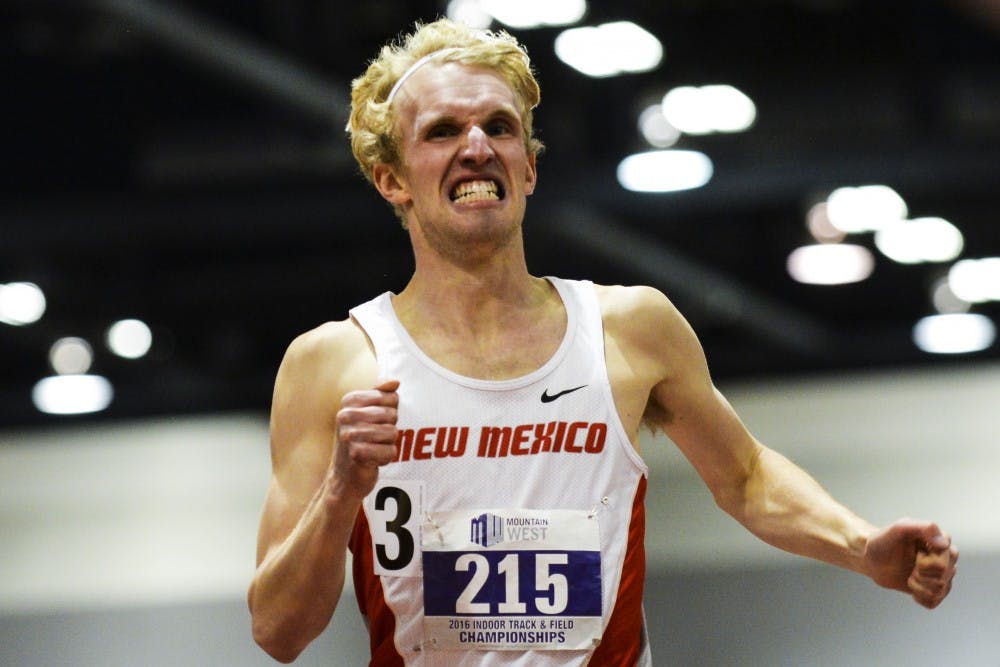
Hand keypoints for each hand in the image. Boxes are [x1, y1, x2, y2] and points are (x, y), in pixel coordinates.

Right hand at [332, 378, 399, 497]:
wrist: (344, 476)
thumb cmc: (359, 440)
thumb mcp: (366, 413)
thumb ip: (381, 394)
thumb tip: (396, 382)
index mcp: (349, 400)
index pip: (391, 397)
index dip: (391, 411)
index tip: (375, 421)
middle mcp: (346, 415)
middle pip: (393, 415)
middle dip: (389, 429)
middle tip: (373, 438)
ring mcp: (349, 434)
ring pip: (393, 433)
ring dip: (388, 444)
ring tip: (373, 448)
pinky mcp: (357, 454)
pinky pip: (390, 451)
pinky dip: (386, 458)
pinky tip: (372, 460)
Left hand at [863, 518, 957, 608]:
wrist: (873, 558)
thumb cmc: (884, 541)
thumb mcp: (899, 528)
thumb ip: (922, 528)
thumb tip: (944, 544)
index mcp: (942, 540)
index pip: (942, 563)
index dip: (924, 563)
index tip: (916, 553)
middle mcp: (947, 556)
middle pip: (943, 577)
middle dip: (921, 575)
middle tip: (911, 566)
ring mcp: (943, 573)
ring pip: (940, 590)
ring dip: (919, 586)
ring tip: (910, 575)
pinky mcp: (936, 588)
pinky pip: (934, 601)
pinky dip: (920, 597)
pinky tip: (912, 588)